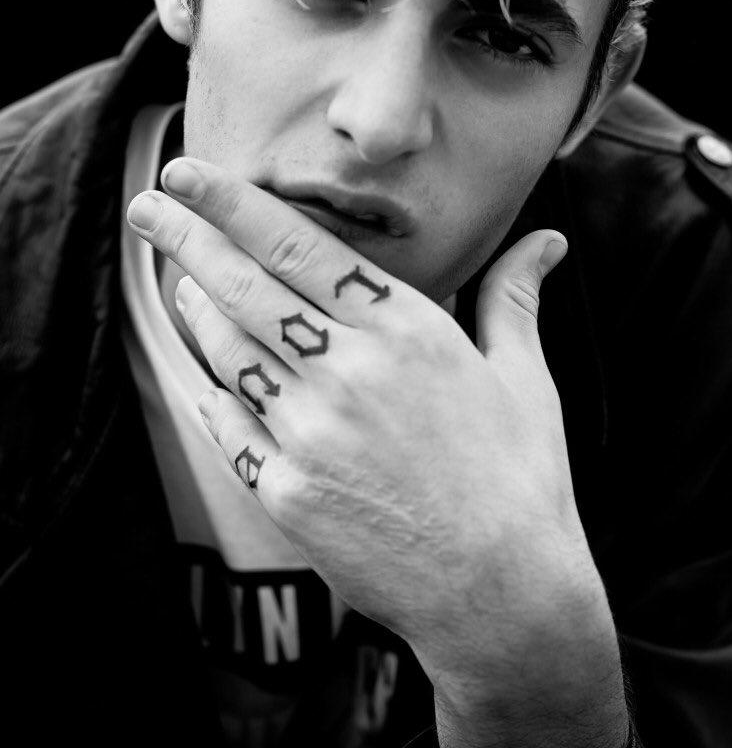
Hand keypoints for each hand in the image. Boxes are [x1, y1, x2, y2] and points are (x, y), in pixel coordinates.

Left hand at [127, 157, 626, 744]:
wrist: (501, 594)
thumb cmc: (520, 479)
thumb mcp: (525, 378)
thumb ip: (514, 298)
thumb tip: (548, 242)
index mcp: (407, 331)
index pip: (300, 246)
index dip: (233, 204)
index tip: (190, 174)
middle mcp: (350, 373)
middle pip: (245, 286)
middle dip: (185, 237)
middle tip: (147, 205)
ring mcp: (311, 435)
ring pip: (228, 349)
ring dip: (196, 307)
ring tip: (180, 280)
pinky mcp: (286, 492)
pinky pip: (229, 423)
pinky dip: (211, 387)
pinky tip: (205, 366)